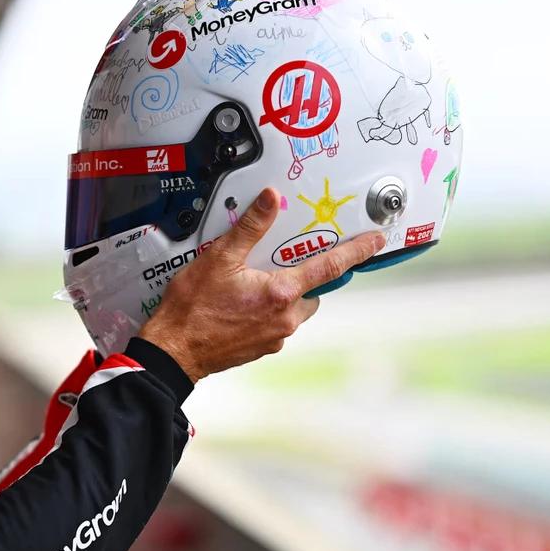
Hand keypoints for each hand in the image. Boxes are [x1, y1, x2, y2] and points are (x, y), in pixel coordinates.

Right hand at [139, 187, 385, 383]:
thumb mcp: (219, 258)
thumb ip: (249, 227)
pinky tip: (239, 306)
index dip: (356, 251)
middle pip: (311, 290)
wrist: (173, 350)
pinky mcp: (262, 348)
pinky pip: (276, 324)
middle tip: (275, 264)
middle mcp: (285, 318)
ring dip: (282, 296)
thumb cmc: (192, 309)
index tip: (376, 241)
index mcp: (280, 293)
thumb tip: (271, 200)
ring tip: (249, 287)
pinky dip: (266, 312)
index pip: (329, 267)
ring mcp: (275, 337)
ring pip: (294, 309)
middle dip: (301, 276)